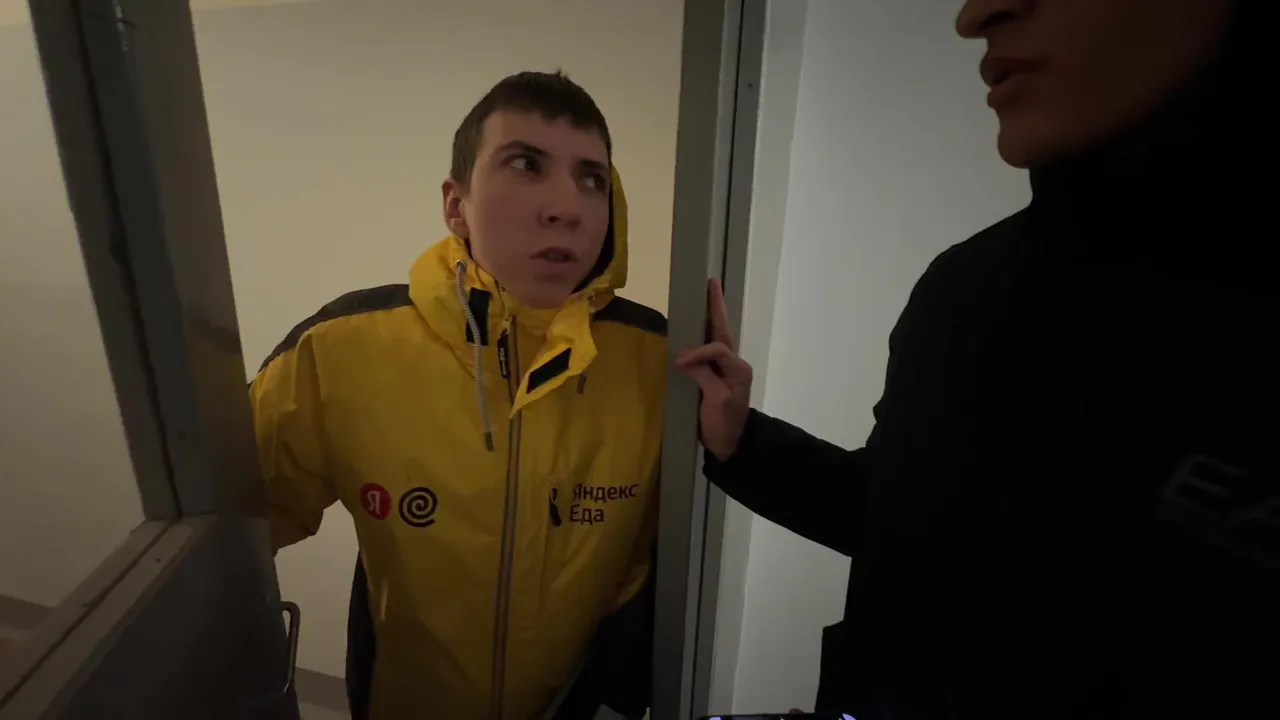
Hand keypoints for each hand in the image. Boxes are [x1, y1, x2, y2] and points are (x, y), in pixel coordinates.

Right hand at [675, 279, 752, 461]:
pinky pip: (707, 351)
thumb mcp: (716, 402)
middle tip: (711, 283)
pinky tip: (692, 328)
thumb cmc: (725, 424)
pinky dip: (699, 337)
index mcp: (738, 368)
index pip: (716, 348)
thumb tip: (685, 359)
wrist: (730, 446)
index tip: (679, 363)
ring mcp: (724, 370)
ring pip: (715, 337)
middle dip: (715, 307)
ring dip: (709, 317)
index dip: (698, 352)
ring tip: (704, 297)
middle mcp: (733, 364)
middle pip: (721, 330)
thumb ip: (704, 377)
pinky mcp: (713, 377)